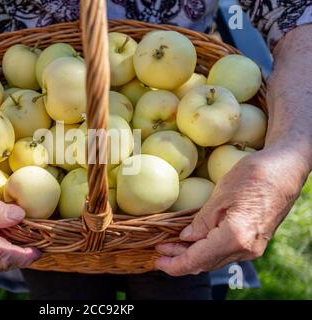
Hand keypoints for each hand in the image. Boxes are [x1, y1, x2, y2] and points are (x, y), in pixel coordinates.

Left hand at [154, 145, 308, 275]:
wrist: (286, 168)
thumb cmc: (254, 176)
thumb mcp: (220, 195)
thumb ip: (202, 222)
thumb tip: (186, 238)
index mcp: (234, 237)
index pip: (197, 260)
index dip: (175, 264)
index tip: (158, 261)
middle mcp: (245, 249)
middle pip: (205, 263)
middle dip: (180, 259)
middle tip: (160, 251)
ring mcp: (252, 247)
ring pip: (215, 259)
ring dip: (193, 255)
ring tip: (172, 245)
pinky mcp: (255, 241)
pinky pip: (225, 252)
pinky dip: (207, 250)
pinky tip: (195, 240)